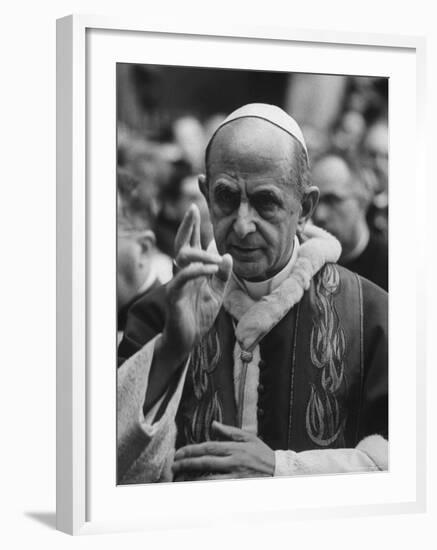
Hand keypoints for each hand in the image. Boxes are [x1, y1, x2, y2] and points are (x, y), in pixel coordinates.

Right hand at [162, 204, 231, 361]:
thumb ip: (222, 274)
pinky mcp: (174, 294)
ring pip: (182, 256)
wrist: (188, 340)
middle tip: (192, 208)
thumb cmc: (200, 314)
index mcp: (193, 269)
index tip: (198, 206)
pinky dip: (198, 270)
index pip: (193, 243)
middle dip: (188, 225)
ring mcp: (177, 282)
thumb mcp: (217, 292)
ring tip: (216, 257)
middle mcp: (183, 271)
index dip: (194, 225)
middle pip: (183, 242)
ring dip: (200, 253)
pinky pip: (184, 277)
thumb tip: (227, 255)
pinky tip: (211, 268)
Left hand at [172, 421, 274, 478]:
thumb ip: (230, 431)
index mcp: (235, 447)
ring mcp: (236, 475)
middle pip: (205, 462)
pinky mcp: (238, 486)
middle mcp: (234, 461)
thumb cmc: (263, 453)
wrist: (280, 471)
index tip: (179, 453)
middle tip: (173, 466)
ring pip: (210, 478)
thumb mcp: (248, 437)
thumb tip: (214, 424)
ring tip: (179, 479)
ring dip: (193, 478)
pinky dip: (207, 488)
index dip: (192, 450)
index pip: (208, 447)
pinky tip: (196, 488)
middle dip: (187, 463)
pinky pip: (219, 488)